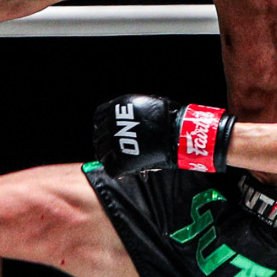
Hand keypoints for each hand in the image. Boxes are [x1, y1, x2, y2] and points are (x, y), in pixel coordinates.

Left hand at [91, 94, 234, 176]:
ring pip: (101, 154)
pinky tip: (123, 172)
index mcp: (115, 109)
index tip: (108, 133)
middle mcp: (111, 125)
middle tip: (112, 150)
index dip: (103, 128)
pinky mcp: (122, 161)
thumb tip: (127, 120)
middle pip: (98, 138)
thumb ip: (131, 113)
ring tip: (116, 161)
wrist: (179, 133)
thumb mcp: (146, 104)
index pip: (98, 119)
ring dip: (107, 158)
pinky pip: (111, 169)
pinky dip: (116, 171)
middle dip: (104, 144)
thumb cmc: (168, 116)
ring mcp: (116, 144)